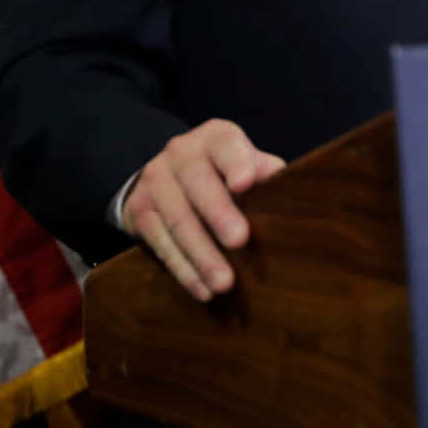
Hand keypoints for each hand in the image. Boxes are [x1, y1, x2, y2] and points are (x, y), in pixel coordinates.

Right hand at [121, 119, 285, 301]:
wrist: (165, 176)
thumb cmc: (222, 174)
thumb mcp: (243, 163)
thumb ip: (265, 172)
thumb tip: (289, 187)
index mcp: (215, 138)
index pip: (226, 145)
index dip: (236, 163)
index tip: (246, 184)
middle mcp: (181, 152)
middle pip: (199, 184)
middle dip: (219, 214)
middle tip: (239, 240)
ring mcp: (155, 180)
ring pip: (178, 220)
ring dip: (202, 255)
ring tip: (224, 283)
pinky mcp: (139, 210)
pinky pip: (160, 243)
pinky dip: (183, 270)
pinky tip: (203, 290)